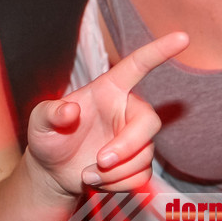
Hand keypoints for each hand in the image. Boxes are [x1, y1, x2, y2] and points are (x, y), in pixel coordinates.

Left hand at [25, 31, 187, 193]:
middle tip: (100, 160)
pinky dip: (118, 184)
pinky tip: (97, 180)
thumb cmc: (47, 137)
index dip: (159, 51)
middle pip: (150, 122)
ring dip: (116, 171)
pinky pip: (141, 176)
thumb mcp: (39, 121)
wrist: (52, 172)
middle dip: (128, 146)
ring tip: (87, 172)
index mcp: (108, 90)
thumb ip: (51, 112)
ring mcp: (134, 137)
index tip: (182, 36)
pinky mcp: (137, 162)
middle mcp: (126, 110)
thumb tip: (69, 110)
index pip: (138, 66)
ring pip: (145, 156)